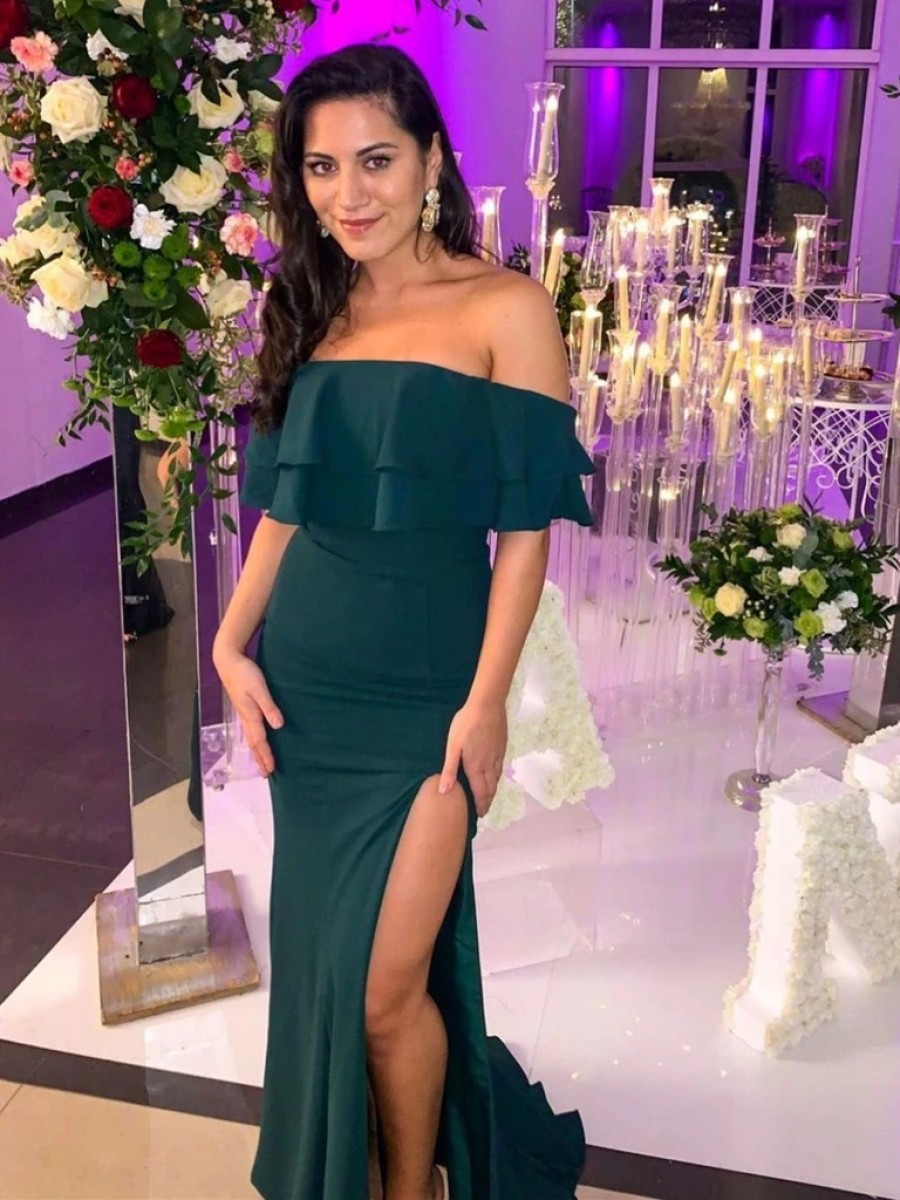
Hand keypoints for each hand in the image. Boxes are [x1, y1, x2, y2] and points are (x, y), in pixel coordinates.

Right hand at [213, 646, 283, 777]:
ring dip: (256, 751)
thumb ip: (269, 707)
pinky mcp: (243, 706)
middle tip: (266, 773)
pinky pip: (249, 729)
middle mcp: (245, 717)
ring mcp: (242, 712)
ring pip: (250, 737)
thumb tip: (278, 726)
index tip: (271, 770)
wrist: (228, 661)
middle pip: (253, 743)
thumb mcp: (259, 689)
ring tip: (261, 762)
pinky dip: (253, 739)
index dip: (265, 756)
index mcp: (250, 715)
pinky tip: (255, 738)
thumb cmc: (244, 673)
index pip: (259, 741)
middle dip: (259, 758)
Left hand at [438, 699, 507, 817]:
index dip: (480, 805)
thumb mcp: (453, 747)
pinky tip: (494, 774)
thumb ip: (449, 770)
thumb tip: (444, 791)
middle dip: (487, 801)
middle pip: (491, 788)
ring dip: (493, 790)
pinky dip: (497, 777)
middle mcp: (489, 765)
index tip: (480, 814)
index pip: (480, 792)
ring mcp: (498, 756)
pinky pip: (500, 768)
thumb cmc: (466, 724)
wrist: (487, 705)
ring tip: (488, 796)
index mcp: (476, 767)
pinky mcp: (502, 747)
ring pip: (497, 779)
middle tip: (484, 809)